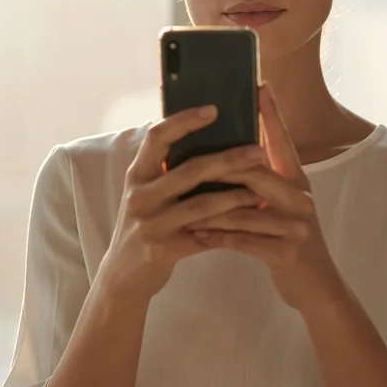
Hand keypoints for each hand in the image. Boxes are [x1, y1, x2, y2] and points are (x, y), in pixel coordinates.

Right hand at [95, 106, 270, 305]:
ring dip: (237, 194)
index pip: (157, 137)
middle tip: (258, 150)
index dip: (184, 120)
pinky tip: (249, 218)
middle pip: (190, 170)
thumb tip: (208, 137)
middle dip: (228, 159)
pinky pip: (205, 234)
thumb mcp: (146, 193)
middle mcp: (140, 196)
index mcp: (136, 174)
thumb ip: (166, 170)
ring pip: (202, 204)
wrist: (123, 277)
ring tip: (263, 187)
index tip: (213, 109)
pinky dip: (229, 225)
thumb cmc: (144, 225)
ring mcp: (151, 224)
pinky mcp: (164, 249)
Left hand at [186, 83, 346, 311]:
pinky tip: (195, 235)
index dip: (271, 114)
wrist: (315, 286)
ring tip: (181, 204)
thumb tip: (231, 153)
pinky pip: (244, 241)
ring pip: (245, 209)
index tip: (259, 85)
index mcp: (297, 182)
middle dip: (221, 166)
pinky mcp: (287, 253)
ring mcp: (296, 226)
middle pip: (257, 173)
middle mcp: (300, 198)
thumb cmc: (289, 240)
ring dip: (210, 209)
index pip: (283, 142)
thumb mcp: (282, 207)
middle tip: (189, 159)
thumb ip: (263, 182)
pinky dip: (217, 238)